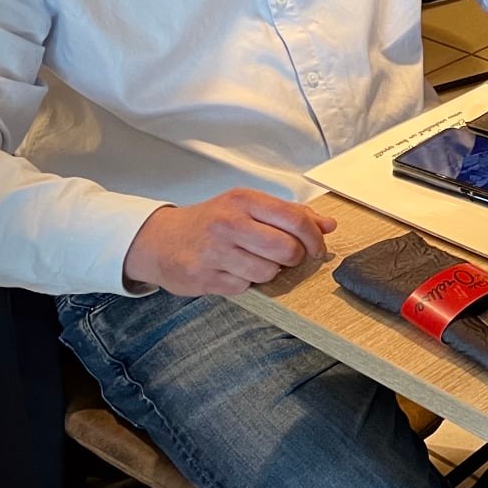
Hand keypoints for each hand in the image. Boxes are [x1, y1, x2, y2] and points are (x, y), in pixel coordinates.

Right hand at [122, 190, 333, 296]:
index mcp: (244, 200)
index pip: (296, 219)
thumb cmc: (210, 222)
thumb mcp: (248, 207)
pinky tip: (232, 271)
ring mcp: (215, 251)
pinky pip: (245, 287)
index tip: (318, 248)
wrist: (159, 240)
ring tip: (254, 262)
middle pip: (287, 249)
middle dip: (294, 258)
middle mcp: (229, 223)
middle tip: (286, 257)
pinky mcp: (204, 277)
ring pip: (268, 272)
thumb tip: (328, 225)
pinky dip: (245, 282)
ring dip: (269, 272)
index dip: (315, 238)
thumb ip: (290, 214)